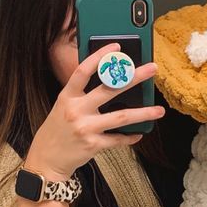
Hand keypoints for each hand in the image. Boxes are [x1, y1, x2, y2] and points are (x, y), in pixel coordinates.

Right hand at [25, 43, 164, 179]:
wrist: (47, 159)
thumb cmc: (57, 131)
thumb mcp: (63, 107)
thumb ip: (81, 95)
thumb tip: (111, 82)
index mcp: (67, 96)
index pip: (83, 70)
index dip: (100, 56)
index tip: (117, 47)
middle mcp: (76, 110)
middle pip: (109, 89)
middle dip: (133, 77)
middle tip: (152, 69)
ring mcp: (85, 128)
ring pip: (121, 117)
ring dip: (143, 113)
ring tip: (159, 110)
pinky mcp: (93, 145)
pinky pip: (118, 139)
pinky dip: (130, 136)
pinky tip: (139, 132)